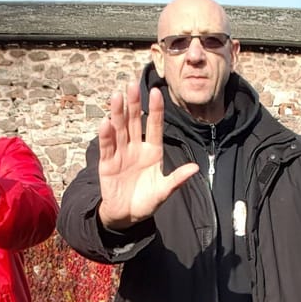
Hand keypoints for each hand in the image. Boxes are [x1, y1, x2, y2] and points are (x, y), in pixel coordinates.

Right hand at [97, 81, 198, 229]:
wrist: (127, 217)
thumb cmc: (146, 203)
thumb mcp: (164, 192)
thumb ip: (177, 180)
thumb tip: (195, 169)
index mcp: (152, 152)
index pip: (155, 126)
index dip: (155, 110)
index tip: (156, 92)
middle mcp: (136, 149)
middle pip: (134, 122)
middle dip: (133, 104)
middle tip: (132, 85)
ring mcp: (121, 155)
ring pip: (119, 129)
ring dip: (117, 113)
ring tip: (117, 95)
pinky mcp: (107, 164)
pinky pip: (107, 147)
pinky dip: (106, 136)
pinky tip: (106, 123)